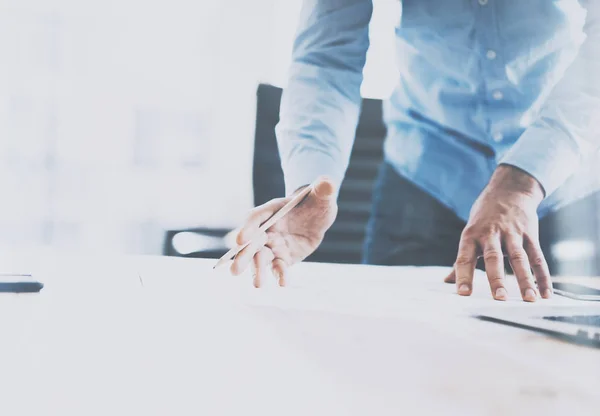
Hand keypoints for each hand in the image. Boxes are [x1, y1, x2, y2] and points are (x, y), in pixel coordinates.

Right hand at [230, 177, 337, 286]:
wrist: (316, 215)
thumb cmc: (314, 200)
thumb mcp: (321, 193)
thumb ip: (323, 188)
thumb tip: (328, 182)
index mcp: (271, 209)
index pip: (255, 218)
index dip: (247, 228)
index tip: (239, 239)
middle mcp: (267, 229)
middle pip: (252, 242)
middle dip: (244, 256)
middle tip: (234, 270)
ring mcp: (273, 245)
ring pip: (262, 258)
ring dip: (257, 271)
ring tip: (258, 285)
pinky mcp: (283, 258)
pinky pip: (279, 267)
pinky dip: (280, 275)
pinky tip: (283, 284)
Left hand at [444, 165, 551, 301]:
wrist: (509, 190)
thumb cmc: (484, 217)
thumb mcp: (470, 233)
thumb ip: (462, 259)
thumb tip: (447, 281)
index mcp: (471, 235)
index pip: (464, 258)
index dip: (462, 275)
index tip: (463, 293)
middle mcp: (491, 234)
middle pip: (493, 258)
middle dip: (497, 278)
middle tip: (499, 298)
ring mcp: (512, 233)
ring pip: (519, 258)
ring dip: (525, 279)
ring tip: (529, 299)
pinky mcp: (530, 234)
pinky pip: (537, 257)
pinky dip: (543, 276)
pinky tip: (545, 293)